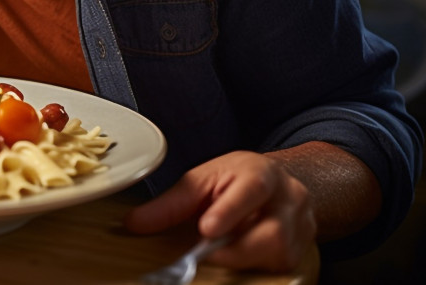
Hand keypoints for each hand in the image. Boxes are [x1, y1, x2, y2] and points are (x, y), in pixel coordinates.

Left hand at [124, 150, 316, 271]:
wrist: (274, 184)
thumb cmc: (234, 181)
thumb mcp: (201, 182)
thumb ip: (169, 205)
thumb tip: (133, 224)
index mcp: (262, 172)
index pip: (251, 189)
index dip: (230, 211)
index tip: (207, 230)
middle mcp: (290, 197)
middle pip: (271, 232)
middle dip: (235, 249)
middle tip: (209, 251)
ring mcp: (304, 225)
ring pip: (280, 253)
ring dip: (244, 259)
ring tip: (225, 249)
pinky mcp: (306, 249)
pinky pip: (284, 266)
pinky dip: (256, 265)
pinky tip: (243, 254)